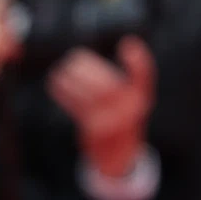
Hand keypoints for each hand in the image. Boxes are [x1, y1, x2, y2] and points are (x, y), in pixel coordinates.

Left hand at [47, 37, 153, 178]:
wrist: (120, 155)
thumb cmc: (122, 118)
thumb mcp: (131, 101)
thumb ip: (120, 84)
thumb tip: (86, 61)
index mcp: (142, 98)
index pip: (144, 75)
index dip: (138, 60)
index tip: (127, 44)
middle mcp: (130, 109)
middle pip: (109, 85)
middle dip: (91, 69)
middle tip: (74, 57)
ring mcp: (113, 121)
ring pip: (92, 95)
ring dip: (74, 80)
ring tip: (61, 69)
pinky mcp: (95, 130)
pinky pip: (78, 108)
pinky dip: (65, 94)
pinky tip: (55, 83)